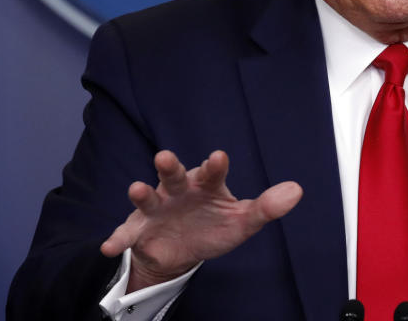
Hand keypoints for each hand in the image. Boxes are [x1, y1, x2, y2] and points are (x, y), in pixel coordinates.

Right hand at [100, 149, 302, 290]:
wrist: (183, 250)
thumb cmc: (214, 225)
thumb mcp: (242, 221)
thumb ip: (267, 207)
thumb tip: (297, 190)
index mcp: (206, 185)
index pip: (212, 172)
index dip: (214, 165)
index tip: (218, 158)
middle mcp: (179, 190)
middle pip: (174, 174)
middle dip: (170, 166)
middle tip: (165, 157)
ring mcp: (157, 208)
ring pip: (147, 197)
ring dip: (141, 193)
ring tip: (136, 189)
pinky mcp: (139, 230)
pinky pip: (127, 233)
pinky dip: (118, 239)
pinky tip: (110, 247)